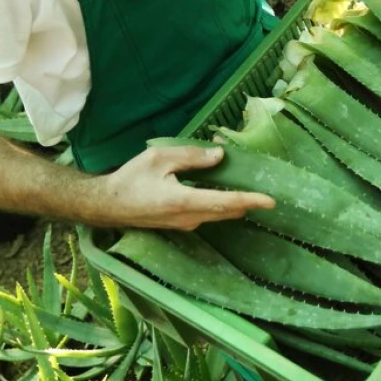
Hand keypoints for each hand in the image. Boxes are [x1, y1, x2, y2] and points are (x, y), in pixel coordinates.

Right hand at [97, 145, 274, 229]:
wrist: (109, 204)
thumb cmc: (132, 178)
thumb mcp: (160, 158)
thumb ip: (191, 157)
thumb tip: (220, 156)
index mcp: (184, 200)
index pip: (225, 202)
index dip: (250, 200)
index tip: (271, 202)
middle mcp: (189, 218)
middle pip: (227, 211)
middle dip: (247, 201)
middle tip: (264, 191)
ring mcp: (185, 224)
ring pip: (218, 214)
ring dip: (233, 202)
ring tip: (245, 185)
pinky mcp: (180, 224)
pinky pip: (207, 214)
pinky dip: (219, 203)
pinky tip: (221, 191)